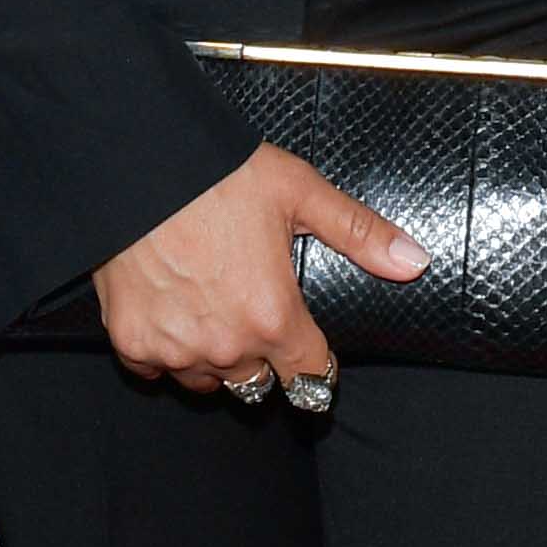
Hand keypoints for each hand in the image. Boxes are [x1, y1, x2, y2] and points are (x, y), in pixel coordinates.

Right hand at [89, 142, 429, 401]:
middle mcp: (226, 345)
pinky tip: (172, 313)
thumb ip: (359, 233)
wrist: (141, 162)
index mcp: (273, 316)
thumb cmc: (220, 173)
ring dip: (215, 359)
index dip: (316, 363)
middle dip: (263, 358)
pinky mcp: (132, 342)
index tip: (309, 350)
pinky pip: (156, 370)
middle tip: (254, 314)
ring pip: (207, 381)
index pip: (311, 377)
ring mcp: (175, 349)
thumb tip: (414, 261)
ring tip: (213, 311)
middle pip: (258, 384)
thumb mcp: (300, 192)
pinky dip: (166, 351)